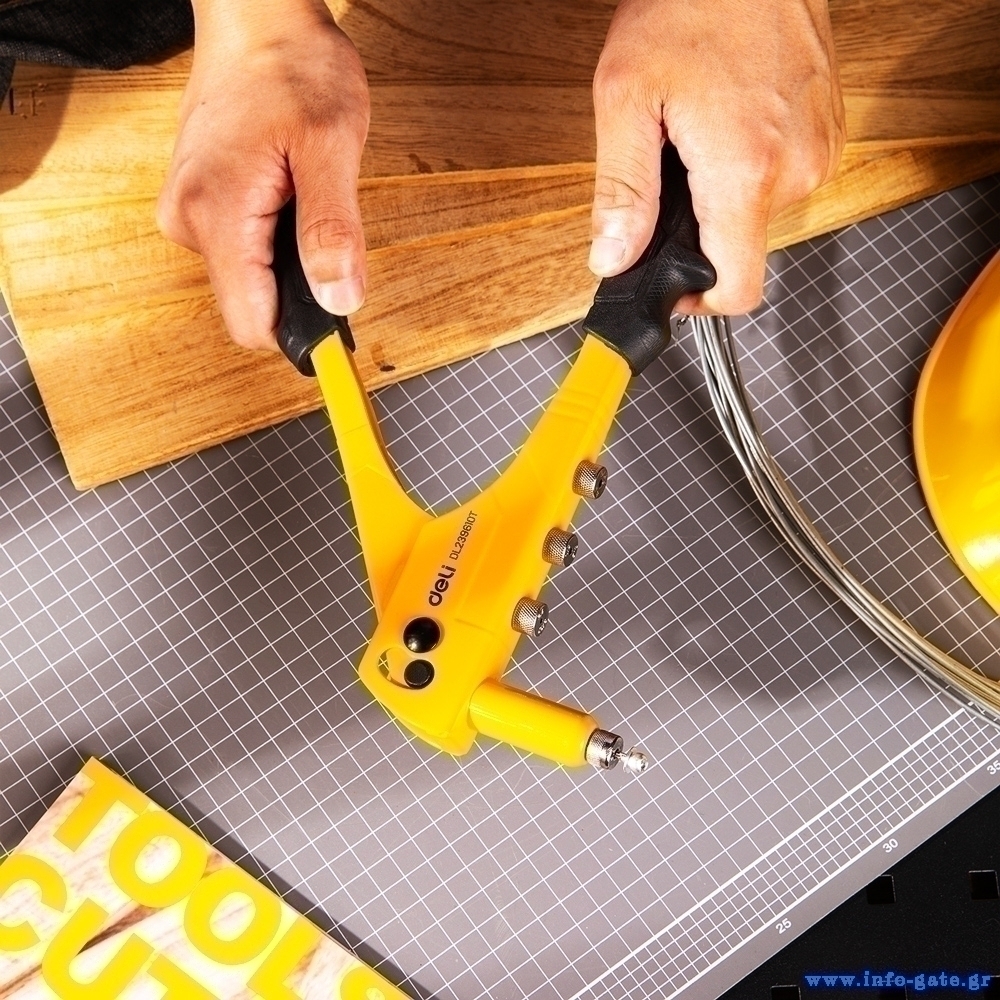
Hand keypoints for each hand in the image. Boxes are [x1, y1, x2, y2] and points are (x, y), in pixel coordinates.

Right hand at [157, 0, 368, 349]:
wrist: (257, 19)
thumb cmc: (292, 66)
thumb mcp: (331, 148)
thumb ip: (333, 232)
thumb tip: (339, 299)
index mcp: (218, 215)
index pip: (253, 324)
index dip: (300, 334)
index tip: (338, 331)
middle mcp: (190, 222)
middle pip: (254, 304)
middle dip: (299, 285)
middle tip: (325, 225)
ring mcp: (189, 213)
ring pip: (251, 279)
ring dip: (287, 257)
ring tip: (302, 194)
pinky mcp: (199, 205)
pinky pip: (244, 251)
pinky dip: (273, 236)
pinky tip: (284, 190)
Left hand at [589, 0, 844, 313]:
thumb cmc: (693, 0)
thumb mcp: (626, 98)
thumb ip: (620, 192)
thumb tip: (613, 259)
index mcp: (744, 173)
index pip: (736, 290)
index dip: (697, 301)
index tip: (670, 288)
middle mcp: (795, 169)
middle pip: (739, 248)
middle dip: (696, 227)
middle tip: (671, 172)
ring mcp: (819, 149)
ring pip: (758, 213)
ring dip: (721, 191)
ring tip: (699, 133)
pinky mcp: (829, 131)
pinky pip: (782, 177)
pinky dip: (748, 165)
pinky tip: (728, 120)